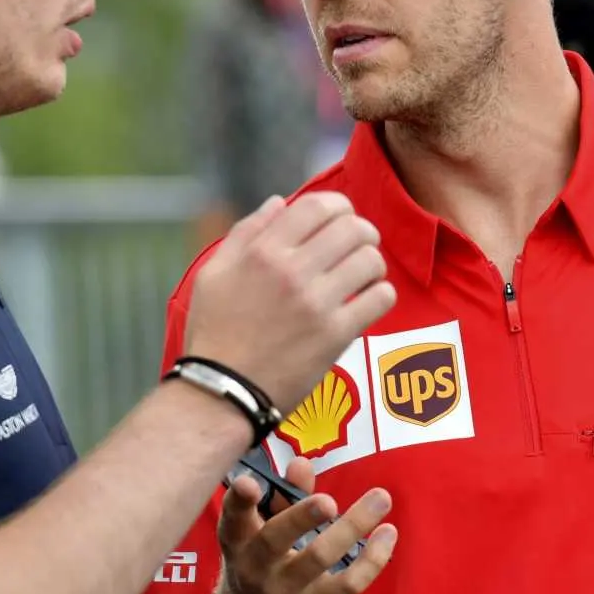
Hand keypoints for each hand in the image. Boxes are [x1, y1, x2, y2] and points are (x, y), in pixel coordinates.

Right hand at [184, 193, 395, 415]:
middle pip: (353, 227)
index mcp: (262, 252)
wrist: (222, 392)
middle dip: (362, 232)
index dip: (337, 206)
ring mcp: (316, 303)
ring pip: (371, 260)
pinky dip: (380, 295)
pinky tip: (366, 302)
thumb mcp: (212, 274)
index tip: (340, 219)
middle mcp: (291, 272)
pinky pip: (380, 298)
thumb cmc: (214, 333)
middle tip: (357, 247)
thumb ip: (245, 233)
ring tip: (362, 276)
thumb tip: (279, 202)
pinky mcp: (335, 335)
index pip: (317, 206)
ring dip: (372, 264)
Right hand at [208, 457, 396, 593]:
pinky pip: (349, 583)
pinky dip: (372, 558)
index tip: (249, 482)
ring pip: (320, 558)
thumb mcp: (262, 526)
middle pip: (276, 540)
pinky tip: (388, 532)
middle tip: (329, 501)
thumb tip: (302, 464)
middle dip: (302, 517)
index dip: (238, 500)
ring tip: (381, 498)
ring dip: (353, 526)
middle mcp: (255, 567)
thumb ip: (283, 493)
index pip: (233, 518)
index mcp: (239, 539)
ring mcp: (284, 591)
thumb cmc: (264, 557)